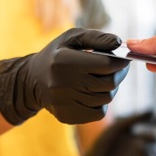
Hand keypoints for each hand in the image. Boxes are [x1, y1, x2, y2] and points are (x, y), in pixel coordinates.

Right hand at [0, 28, 129, 124]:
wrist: (32, 80)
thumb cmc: (57, 55)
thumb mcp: (72, 38)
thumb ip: (96, 38)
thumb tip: (119, 43)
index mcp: (64, 61)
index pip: (106, 65)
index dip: (120, 62)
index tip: (123, 59)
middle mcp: (62, 84)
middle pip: (109, 84)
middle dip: (118, 75)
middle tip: (118, 69)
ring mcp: (64, 103)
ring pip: (105, 99)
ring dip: (110, 89)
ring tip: (102, 79)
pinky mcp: (67, 116)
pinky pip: (98, 113)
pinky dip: (101, 103)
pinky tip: (92, 93)